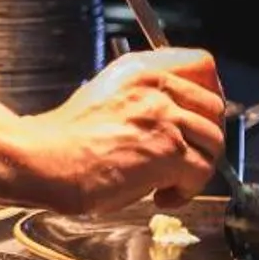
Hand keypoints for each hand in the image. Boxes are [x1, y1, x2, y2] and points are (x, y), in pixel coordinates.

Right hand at [19, 47, 225, 213]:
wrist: (44, 160)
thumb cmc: (64, 139)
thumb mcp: (105, 95)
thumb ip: (142, 97)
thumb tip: (174, 117)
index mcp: (139, 69)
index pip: (202, 64)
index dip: (209, 92)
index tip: (201, 114)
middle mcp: (155, 87)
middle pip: (214, 107)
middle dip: (205, 137)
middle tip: (187, 156)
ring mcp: (163, 118)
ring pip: (214, 143)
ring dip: (198, 167)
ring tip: (171, 181)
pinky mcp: (167, 152)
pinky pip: (201, 173)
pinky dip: (186, 191)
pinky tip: (162, 195)